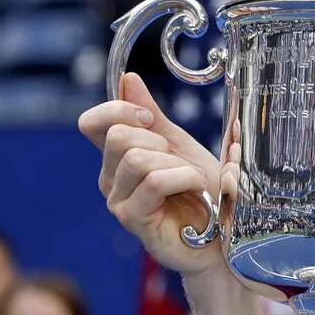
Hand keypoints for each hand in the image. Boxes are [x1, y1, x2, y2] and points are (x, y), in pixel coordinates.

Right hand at [78, 72, 224, 276]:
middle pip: (118, 136)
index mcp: (118, 158)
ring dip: (177, 164)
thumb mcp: (180, 147)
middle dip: (159, 141)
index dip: (118, 109)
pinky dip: (183, 178)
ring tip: (192, 181)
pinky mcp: (133, 220)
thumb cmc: (203, 194)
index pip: (91, 123)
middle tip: (180, 162)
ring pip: (136, 159)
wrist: (223, 235)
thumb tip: (128, 79)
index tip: (149, 118)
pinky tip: (195, 190)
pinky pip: (153, 181)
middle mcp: (110, 179)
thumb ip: (152, 118)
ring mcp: (118, 201)